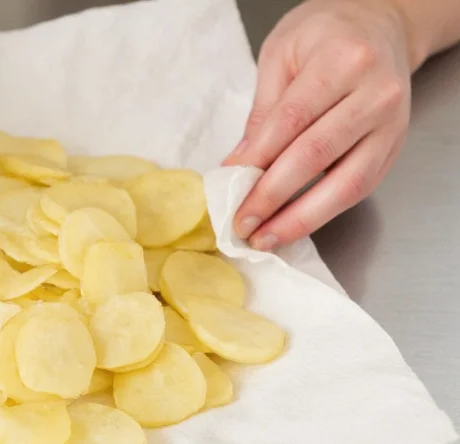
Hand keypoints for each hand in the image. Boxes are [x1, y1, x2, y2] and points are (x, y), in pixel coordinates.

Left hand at [224, 0, 412, 249]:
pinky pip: (360, 188)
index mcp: (342, 60)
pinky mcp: (394, 146)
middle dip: (273, 197)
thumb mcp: (282, 55)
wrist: (380, 24)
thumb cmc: (324, 35)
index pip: (291, 121)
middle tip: (241, 223)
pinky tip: (294, 225)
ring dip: (301, 218)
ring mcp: (391, 123)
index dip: (257, 160)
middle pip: (316, 155)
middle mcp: (375, 92)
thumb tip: (239, 165)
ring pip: (345, 183)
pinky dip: (325, 212)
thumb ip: (263, 112)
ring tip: (266, 238)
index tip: (229, 187)